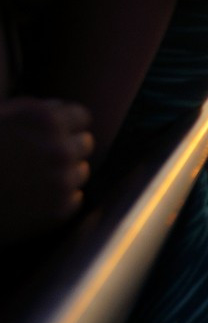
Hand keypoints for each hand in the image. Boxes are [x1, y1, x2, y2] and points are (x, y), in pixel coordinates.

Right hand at [0, 98, 92, 243]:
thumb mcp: (1, 118)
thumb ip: (35, 113)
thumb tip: (65, 113)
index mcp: (44, 119)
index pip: (81, 117)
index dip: (66, 126)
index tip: (54, 134)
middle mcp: (58, 148)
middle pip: (85, 144)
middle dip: (66, 148)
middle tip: (40, 158)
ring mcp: (61, 180)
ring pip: (81, 172)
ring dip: (63, 173)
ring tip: (32, 179)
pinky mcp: (58, 210)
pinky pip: (73, 198)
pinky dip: (58, 199)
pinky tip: (32, 198)